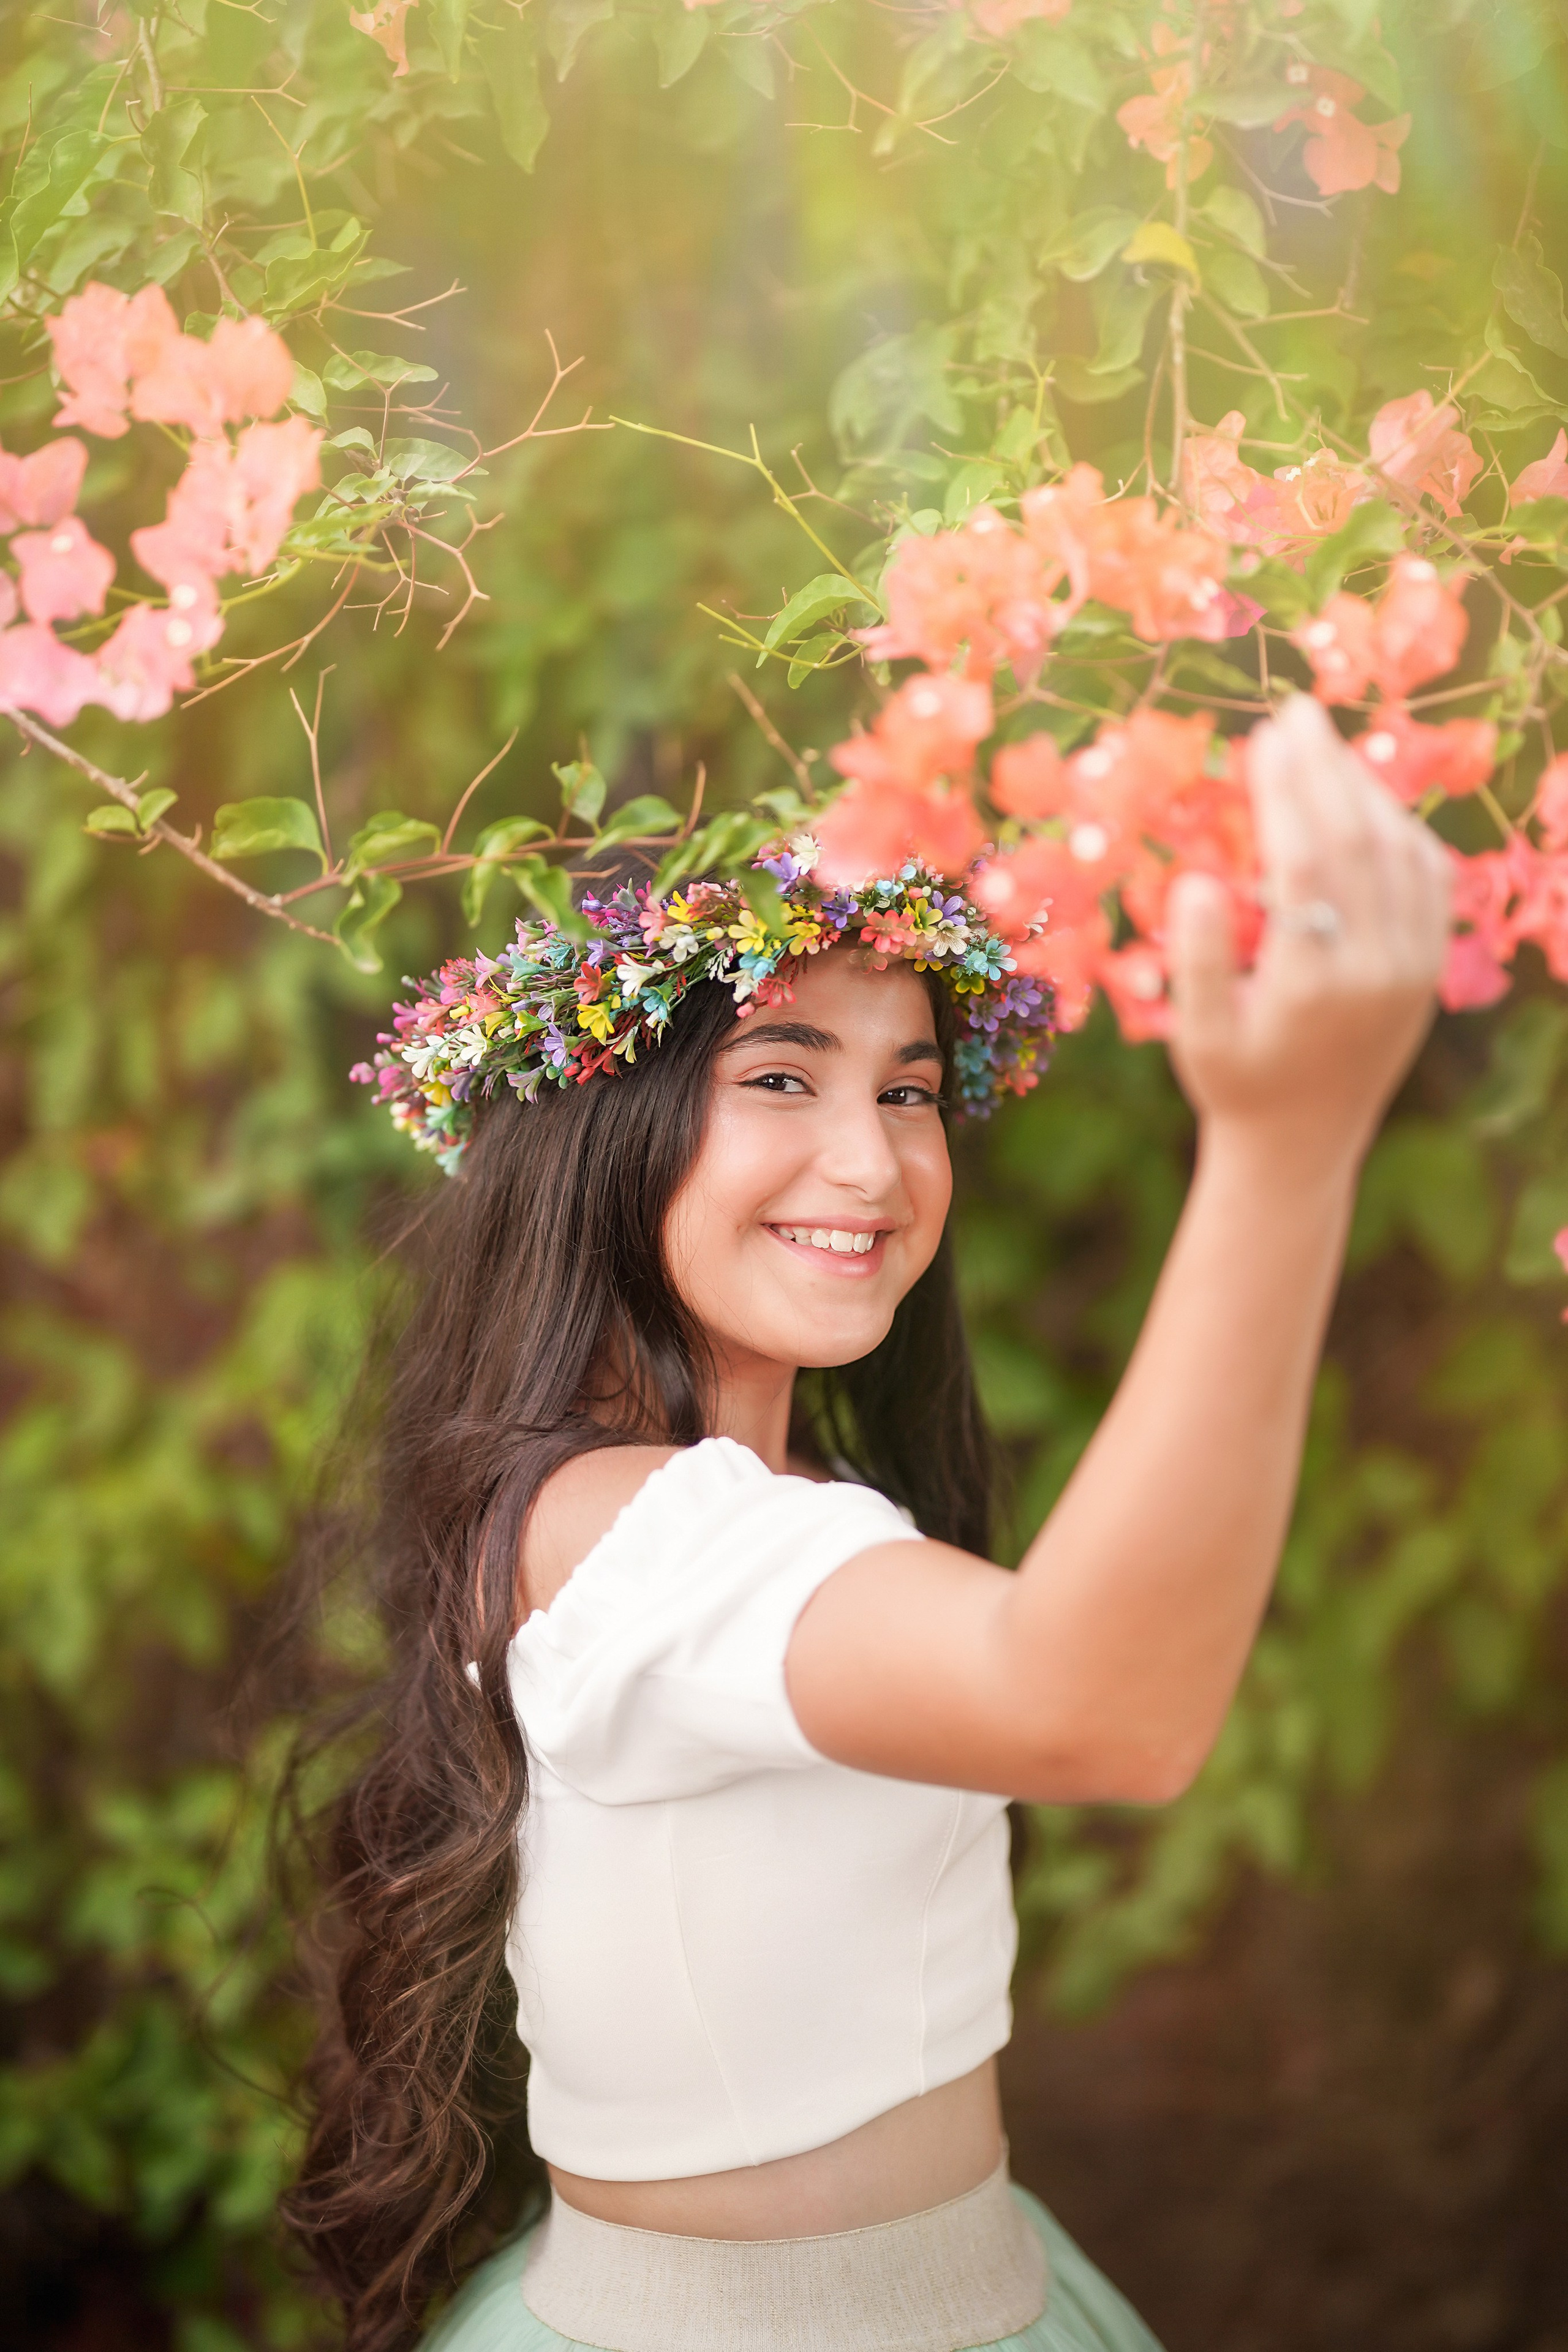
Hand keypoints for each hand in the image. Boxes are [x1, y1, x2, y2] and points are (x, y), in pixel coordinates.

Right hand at [1167, 694, 1450, 1172]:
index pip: (1305, 861)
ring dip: (1363, 789)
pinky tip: (1363, 800)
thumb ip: (1199, 962)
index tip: (1265, 736)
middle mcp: (1376, 970)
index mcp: (1314, 984)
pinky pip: (1426, 879)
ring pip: (1399, 853)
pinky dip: (1398, 828)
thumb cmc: (1235, 1085)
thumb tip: (1197, 882)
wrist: (1302, 1144)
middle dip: (1326, 768)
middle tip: (1296, 711)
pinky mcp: (1428, 968)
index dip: (1286, 791)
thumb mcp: (1197, 1037)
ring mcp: (1413, 968)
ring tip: (1322, 743)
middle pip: (1356, 842)